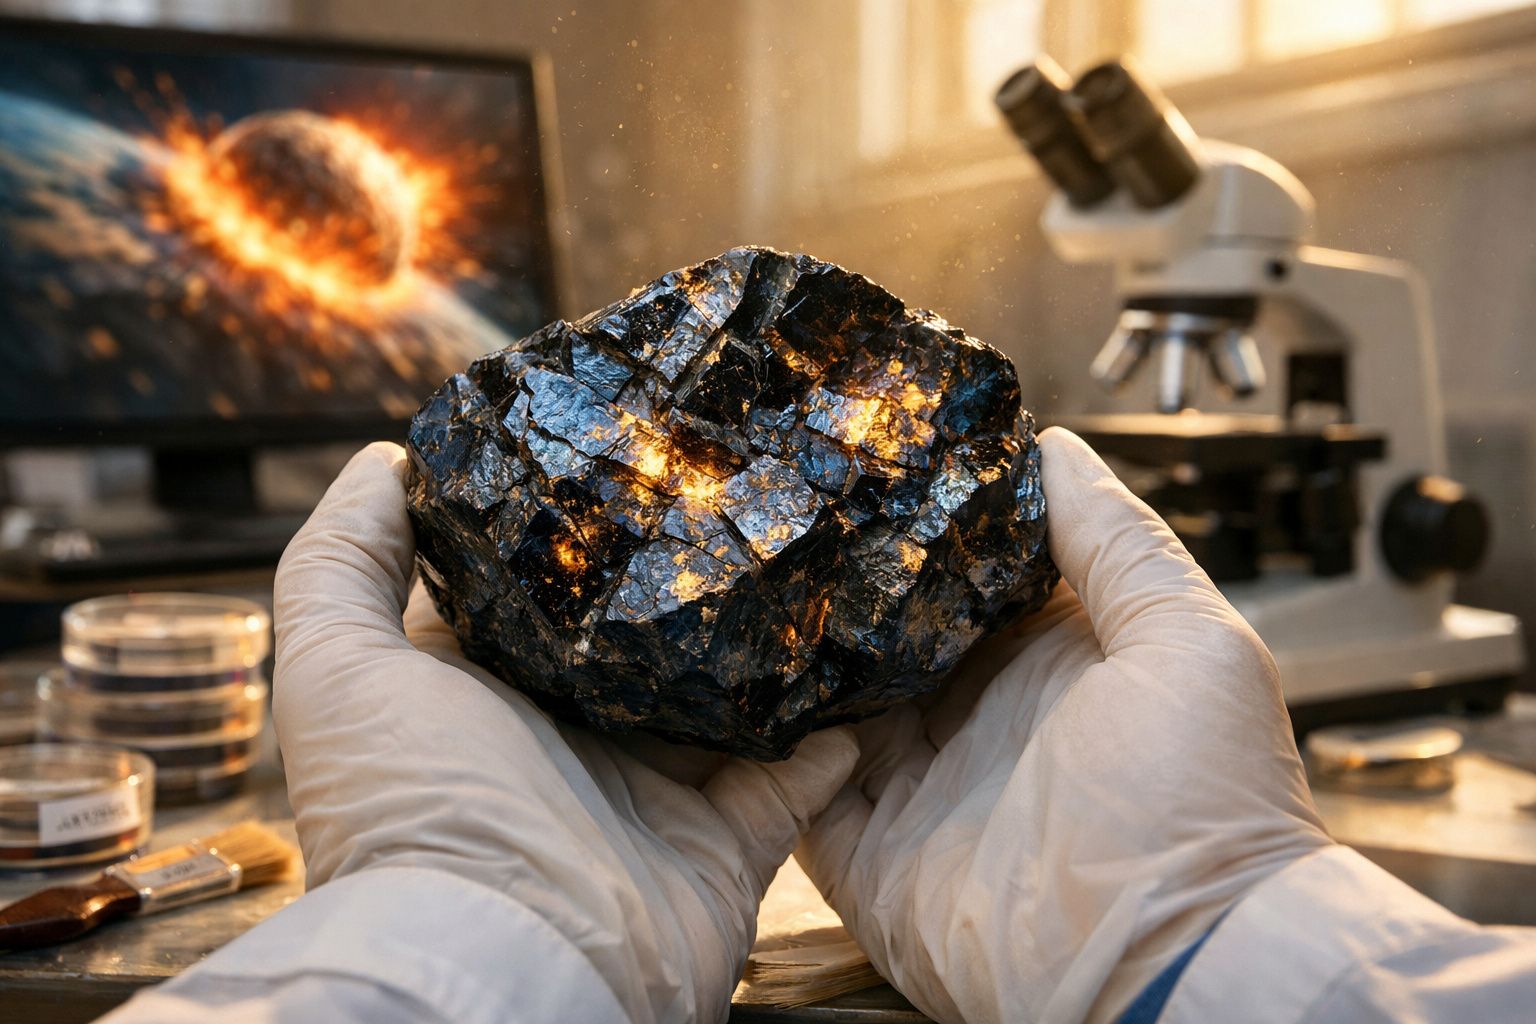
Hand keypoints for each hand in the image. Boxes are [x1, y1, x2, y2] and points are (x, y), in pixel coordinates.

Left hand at [273, 442, 858, 1022]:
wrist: (503, 958)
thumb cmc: (409, 809)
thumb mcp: (338, 667)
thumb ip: (341, 560)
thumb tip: (387, 463)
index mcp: (488, 691)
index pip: (539, 588)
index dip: (574, 522)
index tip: (623, 440)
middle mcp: (573, 736)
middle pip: (644, 637)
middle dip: (686, 572)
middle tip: (744, 482)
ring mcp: (654, 791)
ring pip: (725, 698)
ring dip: (769, 640)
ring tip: (818, 553)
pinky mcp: (725, 840)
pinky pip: (794, 778)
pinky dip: (830, 734)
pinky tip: (863, 664)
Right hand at [796, 428, 1330, 1023]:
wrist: (1173, 960)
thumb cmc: (1208, 800)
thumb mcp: (1188, 638)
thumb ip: (1119, 541)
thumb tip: (1053, 449)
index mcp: (1050, 663)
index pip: (968, 576)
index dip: (923, 522)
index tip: (870, 459)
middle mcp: (978, 719)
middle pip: (889, 633)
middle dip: (841, 581)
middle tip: (783, 507)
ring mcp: (919, 786)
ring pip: (833, 700)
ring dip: (794, 652)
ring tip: (742, 577)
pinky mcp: (869, 852)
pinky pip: (799, 787)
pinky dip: (770, 743)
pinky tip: (736, 681)